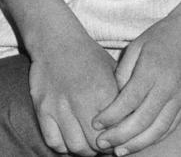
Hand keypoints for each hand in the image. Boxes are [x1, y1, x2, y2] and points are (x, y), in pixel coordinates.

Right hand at [29, 33, 118, 154]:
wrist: (57, 41)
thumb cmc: (89, 55)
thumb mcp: (112, 69)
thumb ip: (120, 94)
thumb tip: (131, 118)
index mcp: (103, 90)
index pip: (115, 127)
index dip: (119, 137)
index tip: (121, 137)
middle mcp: (81, 100)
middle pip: (95, 142)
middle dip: (103, 147)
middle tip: (106, 144)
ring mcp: (60, 107)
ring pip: (75, 146)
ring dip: (85, 150)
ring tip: (90, 143)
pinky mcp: (43, 110)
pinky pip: (54, 142)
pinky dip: (64, 147)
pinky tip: (72, 140)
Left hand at [92, 13, 180, 154]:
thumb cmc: (163, 35)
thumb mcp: (137, 45)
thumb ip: (123, 72)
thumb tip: (113, 101)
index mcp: (153, 69)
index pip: (128, 101)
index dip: (110, 116)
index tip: (95, 123)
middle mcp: (169, 85)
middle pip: (142, 120)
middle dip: (119, 136)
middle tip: (101, 143)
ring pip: (158, 129)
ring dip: (136, 144)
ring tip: (119, 151)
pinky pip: (171, 126)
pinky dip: (154, 138)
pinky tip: (140, 142)